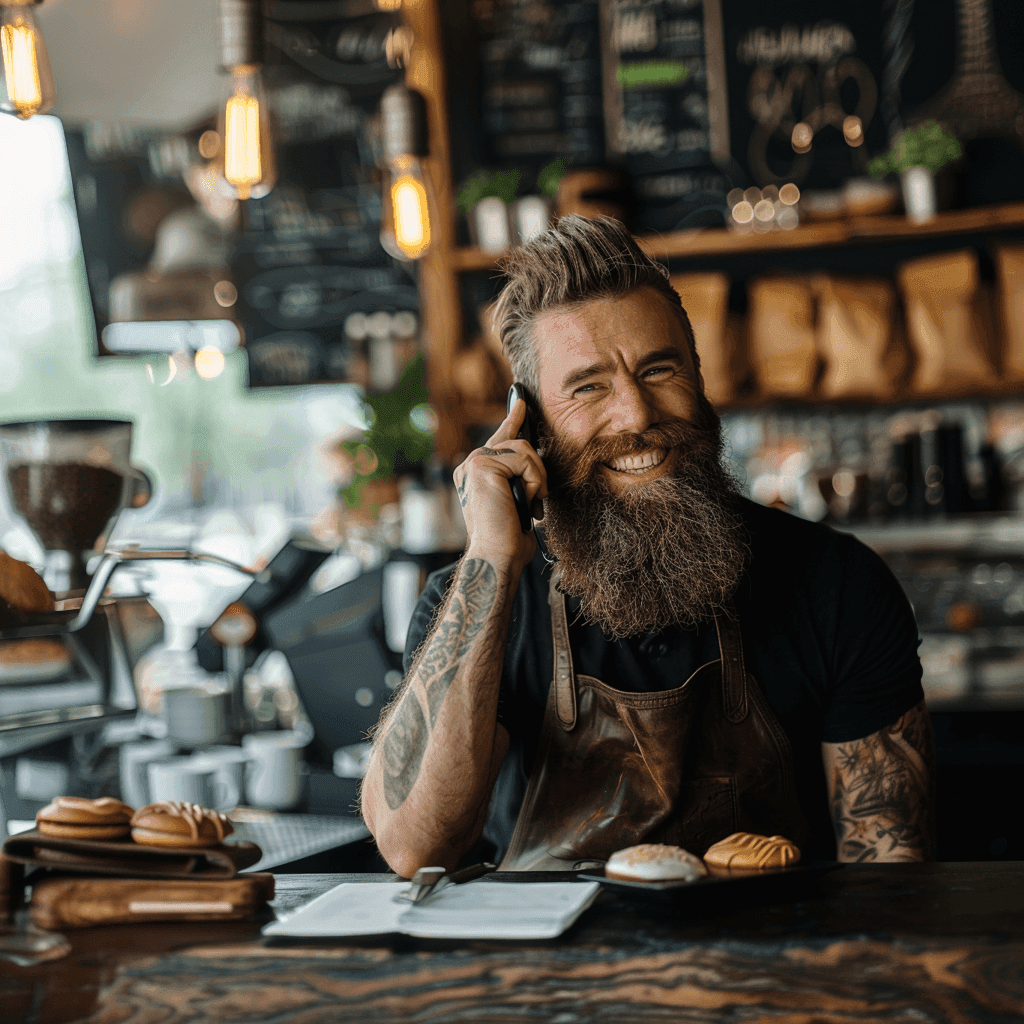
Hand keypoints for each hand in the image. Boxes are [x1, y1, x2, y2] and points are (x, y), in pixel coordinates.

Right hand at [453, 396, 546, 573]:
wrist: (497, 556)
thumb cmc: (508, 538)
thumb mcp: (517, 500)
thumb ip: (518, 477)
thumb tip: (534, 458)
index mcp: (475, 472)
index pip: (500, 438)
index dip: (513, 418)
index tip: (521, 400)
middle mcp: (470, 464)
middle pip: (519, 443)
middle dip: (536, 473)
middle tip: (534, 503)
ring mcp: (474, 462)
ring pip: (524, 450)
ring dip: (536, 480)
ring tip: (528, 505)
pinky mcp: (483, 465)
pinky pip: (525, 460)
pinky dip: (533, 483)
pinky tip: (524, 502)